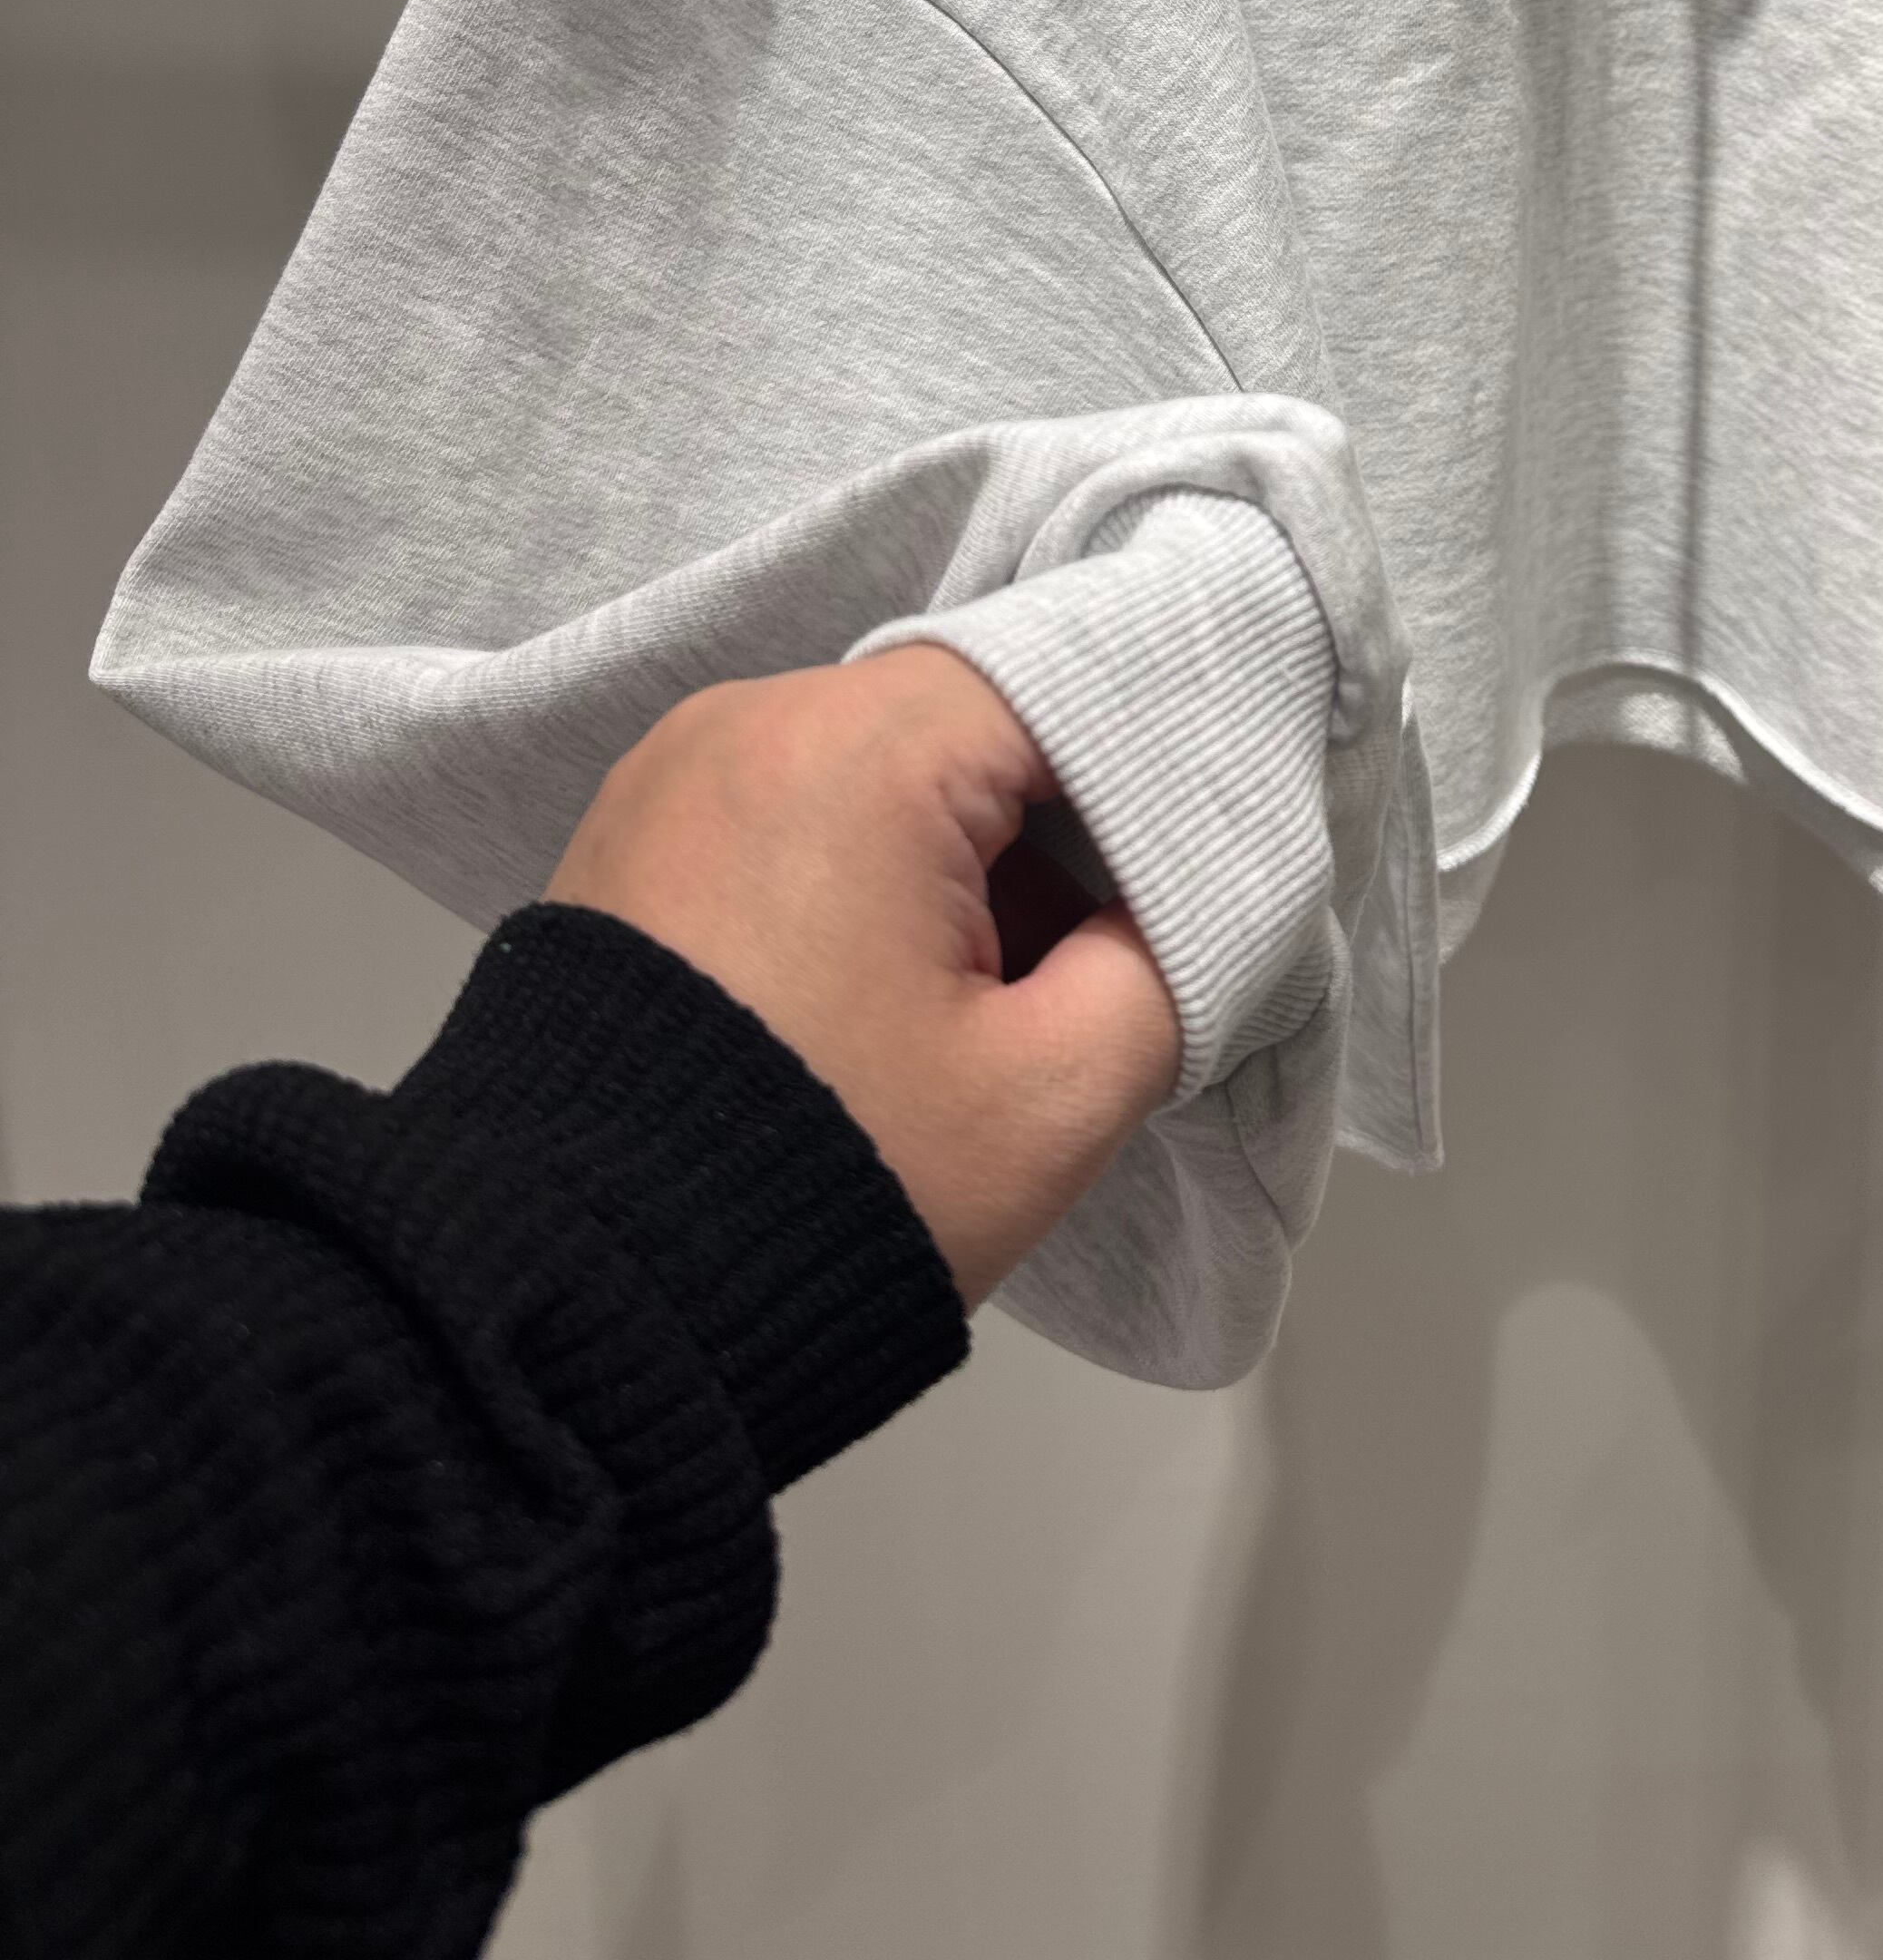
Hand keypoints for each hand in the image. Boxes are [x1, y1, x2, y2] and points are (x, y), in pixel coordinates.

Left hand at [546, 646, 1180, 1303]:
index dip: (1150, 783)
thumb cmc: (827, 1187)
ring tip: (978, 1007)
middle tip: (1090, 965)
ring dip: (957, 863)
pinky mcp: (633, 842)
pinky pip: (792, 814)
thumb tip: (1170, 905)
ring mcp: (673, 777)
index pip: (1062, 692)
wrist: (578, 1310)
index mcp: (854, 747)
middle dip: (1050, 834)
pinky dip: (862, 880)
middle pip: (968, 725)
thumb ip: (1170, 961)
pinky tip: (884, 1001)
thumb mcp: (1057, 1090)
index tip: (1187, 886)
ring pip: (881, 771)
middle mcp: (746, 722)